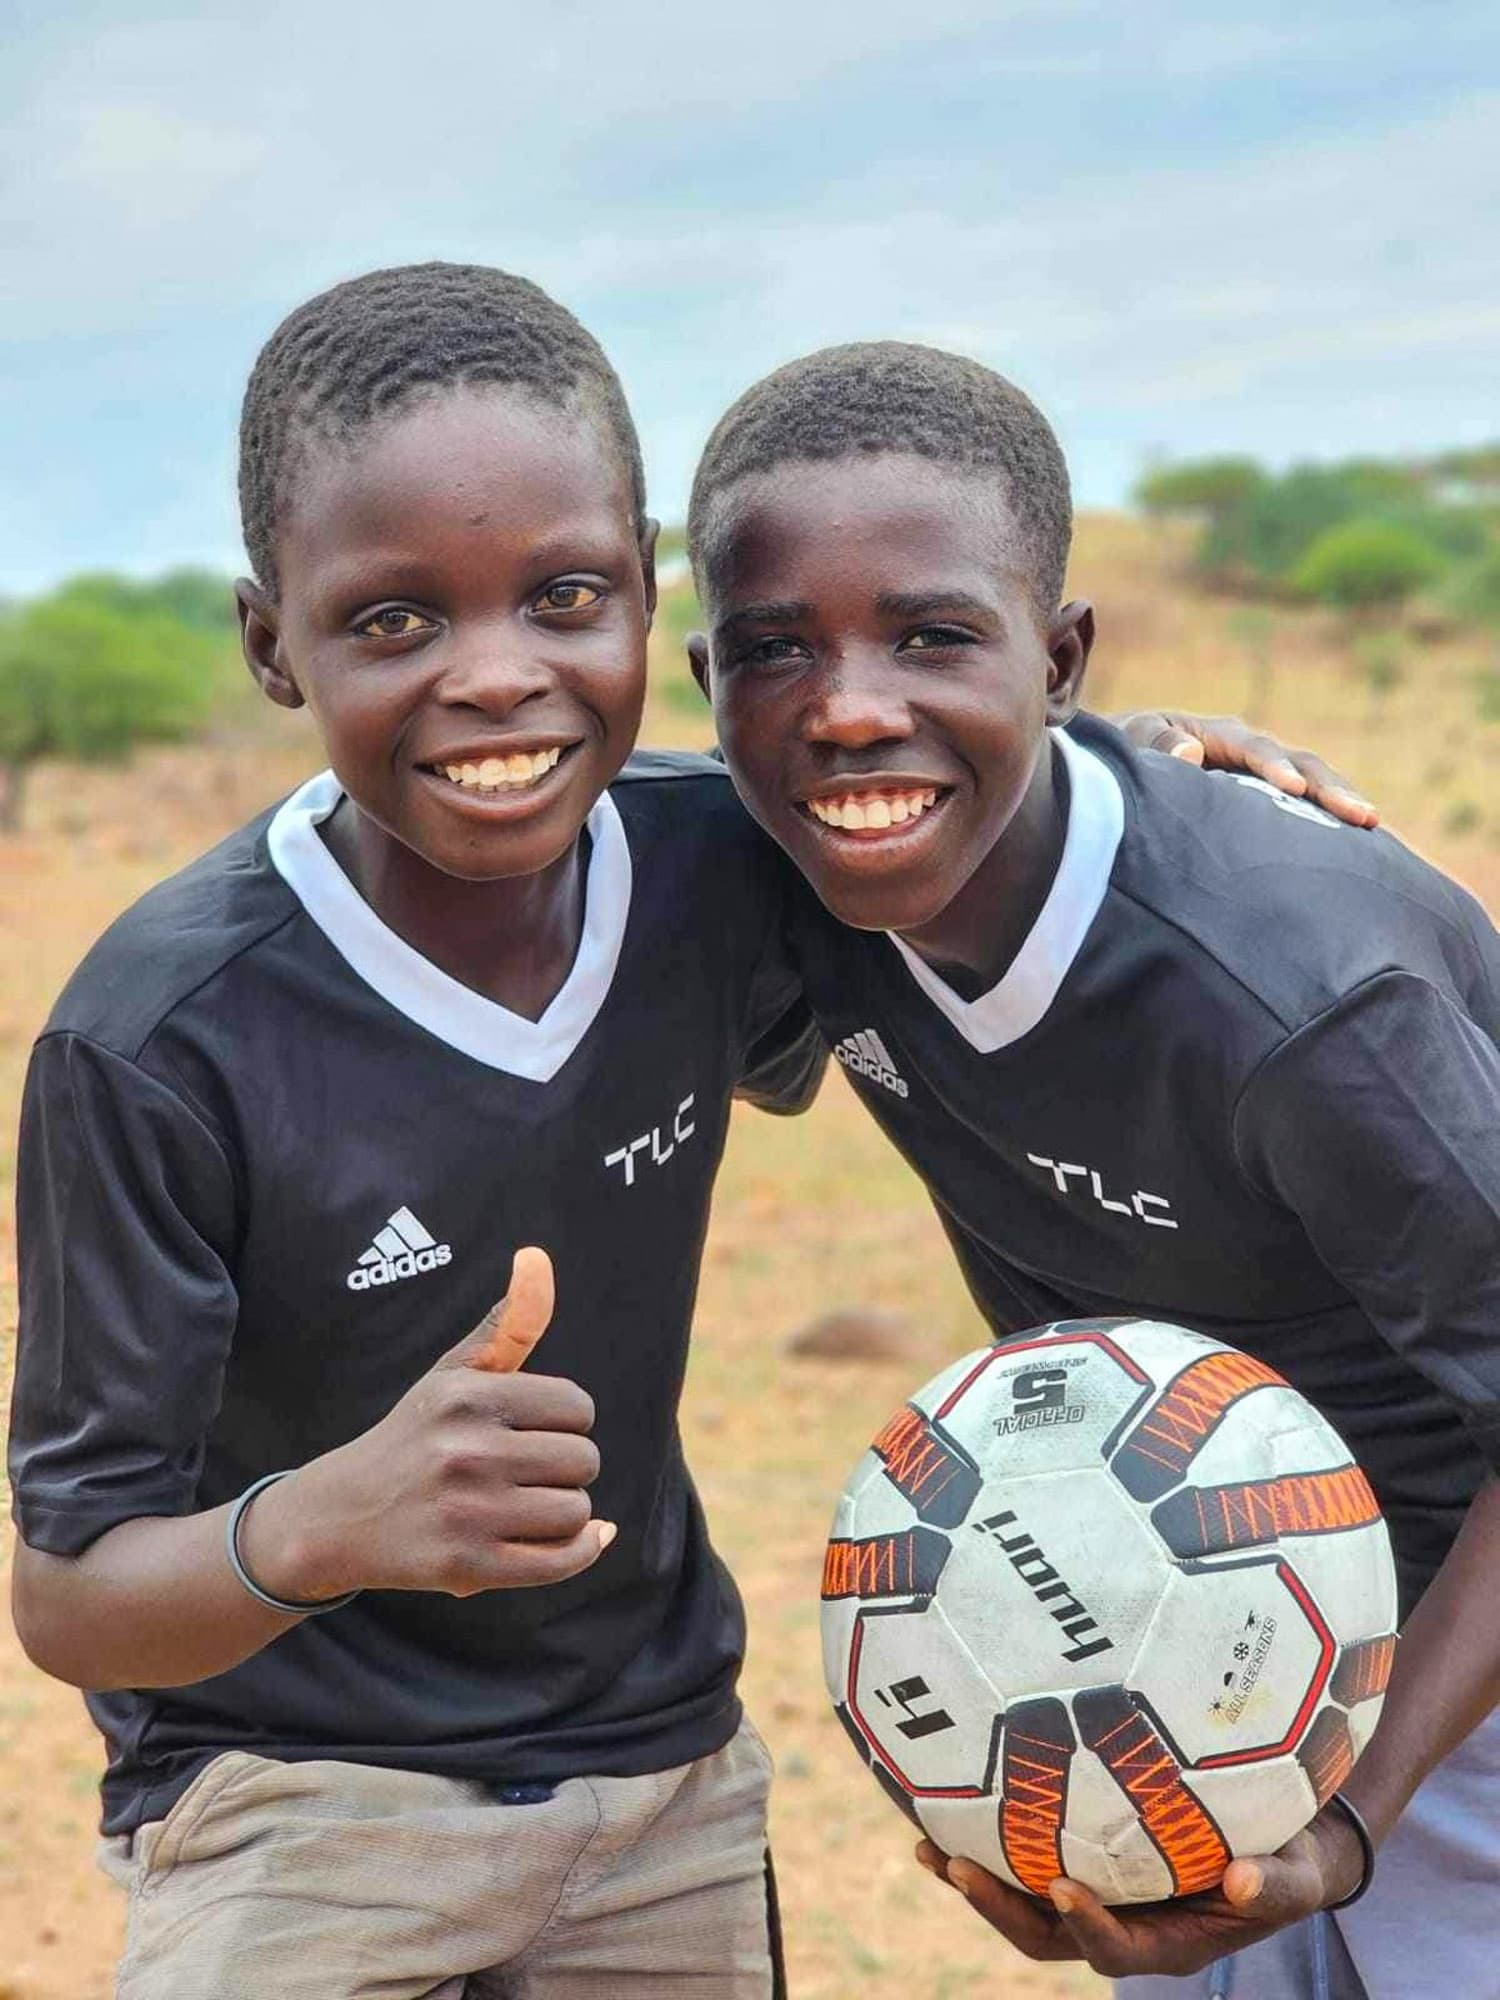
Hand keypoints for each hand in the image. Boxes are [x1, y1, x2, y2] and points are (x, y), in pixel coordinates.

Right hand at [243, 1247, 613, 1598]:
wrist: (340, 1516)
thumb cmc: (415, 1437)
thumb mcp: (453, 1374)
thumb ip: (508, 1322)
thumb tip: (537, 1256)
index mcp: (466, 1396)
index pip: (577, 1407)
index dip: (565, 1420)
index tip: (534, 1428)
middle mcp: (465, 1451)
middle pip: (583, 1459)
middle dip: (564, 1466)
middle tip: (524, 1470)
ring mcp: (466, 1513)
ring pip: (577, 1510)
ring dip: (562, 1510)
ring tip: (523, 1504)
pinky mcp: (466, 1567)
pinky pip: (561, 1559)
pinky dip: (577, 1550)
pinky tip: (573, 1540)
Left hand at [915, 1805, 1365, 1978]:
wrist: (1278, 1847)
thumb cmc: (1288, 1860)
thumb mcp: (1296, 1876)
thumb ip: (1274, 1884)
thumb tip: (1241, 1881)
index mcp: (1169, 1944)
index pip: (1114, 1950)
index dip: (1086, 1926)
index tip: (1062, 1886)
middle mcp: (1123, 1928)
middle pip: (1047, 1938)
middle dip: (998, 1909)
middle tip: (956, 1867)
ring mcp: (1098, 1899)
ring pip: (1024, 1908)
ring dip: (976, 1883)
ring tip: (927, 1848)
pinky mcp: (1083, 1864)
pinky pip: (1026, 1865)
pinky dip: (988, 1848)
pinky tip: (950, 1811)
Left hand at [1112, 709, 1377, 827]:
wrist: (1123, 768)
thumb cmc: (1125, 754)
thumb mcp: (1131, 742)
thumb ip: (1155, 744)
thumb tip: (1190, 753)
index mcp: (1217, 734)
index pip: (1254, 747)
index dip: (1274, 765)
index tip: (1292, 787)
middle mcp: (1250, 752)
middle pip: (1300, 764)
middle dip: (1330, 788)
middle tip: (1361, 815)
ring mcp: (1264, 778)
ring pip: (1312, 786)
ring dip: (1341, 803)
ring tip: (1372, 825)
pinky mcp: (1268, 804)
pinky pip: (1304, 811)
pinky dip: (1330, 825)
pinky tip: (1361, 846)